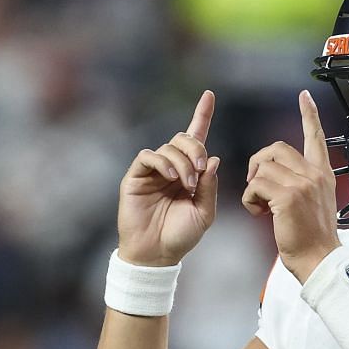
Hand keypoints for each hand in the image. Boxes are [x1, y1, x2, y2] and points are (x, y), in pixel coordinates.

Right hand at [117, 90, 219, 266]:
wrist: (157, 254)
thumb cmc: (181, 236)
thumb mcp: (205, 212)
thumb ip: (210, 186)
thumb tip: (212, 158)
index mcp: (189, 172)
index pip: (195, 137)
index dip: (202, 115)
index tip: (209, 94)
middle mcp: (170, 167)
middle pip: (183, 138)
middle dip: (196, 148)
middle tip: (201, 170)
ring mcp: (152, 171)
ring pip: (168, 147)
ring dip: (183, 162)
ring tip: (187, 185)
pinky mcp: (136, 176)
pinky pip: (149, 156)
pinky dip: (164, 163)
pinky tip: (172, 178)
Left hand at [241, 90, 339, 282]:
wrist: (319, 260)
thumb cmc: (312, 238)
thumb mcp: (314, 203)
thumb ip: (301, 184)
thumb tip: (278, 175)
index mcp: (322, 174)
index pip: (316, 137)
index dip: (309, 115)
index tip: (304, 96)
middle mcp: (314, 174)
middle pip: (276, 148)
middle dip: (259, 163)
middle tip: (257, 187)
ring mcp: (303, 183)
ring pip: (263, 167)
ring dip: (254, 187)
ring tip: (262, 207)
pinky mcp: (288, 196)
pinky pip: (256, 185)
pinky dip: (250, 199)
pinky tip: (259, 214)